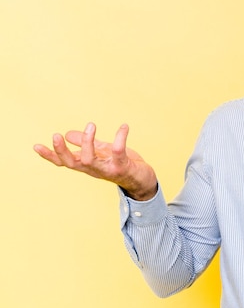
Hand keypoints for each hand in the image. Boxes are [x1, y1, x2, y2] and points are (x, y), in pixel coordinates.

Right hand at [33, 123, 157, 200]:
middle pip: (72, 163)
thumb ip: (87, 145)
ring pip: (90, 160)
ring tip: (90, 125)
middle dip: (62, 151)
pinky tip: (124, 126)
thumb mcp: (102, 153)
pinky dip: (120, 138)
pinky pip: (119, 152)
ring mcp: (108, 170)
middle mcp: (95, 169)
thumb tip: (68, 134)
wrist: (143, 182)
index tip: (36, 146)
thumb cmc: (122, 165)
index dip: (50, 156)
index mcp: (87, 165)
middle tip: (57, 134)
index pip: (64, 162)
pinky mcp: (123, 167)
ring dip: (88, 142)